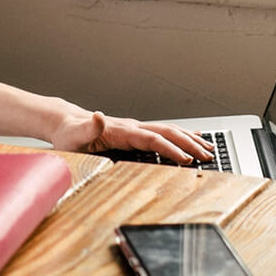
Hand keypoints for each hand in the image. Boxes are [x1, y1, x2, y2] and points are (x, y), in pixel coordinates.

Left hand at [49, 109, 214, 162]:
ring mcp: (135, 128)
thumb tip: (98, 115)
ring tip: (208, 149)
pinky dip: (180, 135)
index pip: (152, 139)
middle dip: (188, 144)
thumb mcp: (74, 134)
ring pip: (168, 130)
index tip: (186, 159)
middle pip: (166, 132)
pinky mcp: (135, 132)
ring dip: (189, 139)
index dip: (170, 149)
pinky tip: (192, 138)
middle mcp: (131, 126)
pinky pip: (162, 133)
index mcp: (121, 130)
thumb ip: (88, 127)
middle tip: (206, 157)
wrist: (67, 122)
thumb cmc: (70, 133)